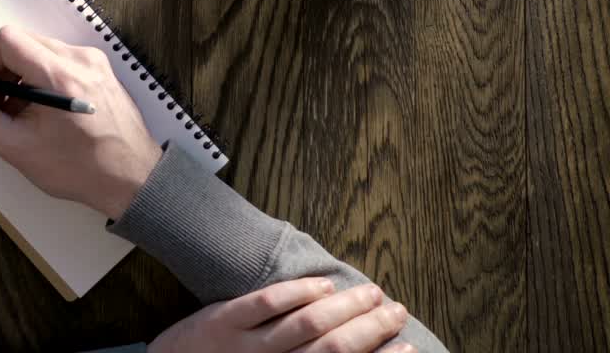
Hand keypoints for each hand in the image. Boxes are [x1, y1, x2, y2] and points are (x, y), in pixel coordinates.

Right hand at [0, 25, 162, 218]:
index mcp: (61, 76)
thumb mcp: (17, 151)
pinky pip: (57, 61)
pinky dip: (38, 78)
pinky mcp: (98, 69)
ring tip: (17, 112)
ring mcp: (93, 62)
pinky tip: (39, 110)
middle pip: (23, 43)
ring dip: (18, 75)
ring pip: (38, 51)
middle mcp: (80, 59)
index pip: (8, 41)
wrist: (132, 179)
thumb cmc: (81, 169)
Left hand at [148, 278, 413, 352]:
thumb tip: (343, 343)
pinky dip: (298, 291)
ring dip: (346, 306)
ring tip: (371, 294)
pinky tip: (322, 284)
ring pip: (308, 324)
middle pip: (336, 349)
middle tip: (396, 311)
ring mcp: (247, 347)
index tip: (410, 347)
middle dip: (373, 329)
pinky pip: (267, 303)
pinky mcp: (222, 322)